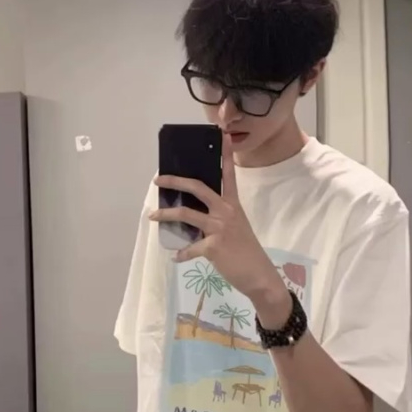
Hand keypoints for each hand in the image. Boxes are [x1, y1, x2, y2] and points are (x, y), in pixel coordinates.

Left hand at [151, 132, 289, 316]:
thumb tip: (194, 215)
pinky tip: (175, 257)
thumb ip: (219, 217)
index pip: (228, 174)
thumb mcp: (237, 227)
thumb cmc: (246, 251)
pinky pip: (190, 248)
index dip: (225, 155)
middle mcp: (226, 212)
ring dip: (166, 215)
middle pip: (198, 188)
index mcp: (233, 204)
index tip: (222, 135)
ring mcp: (220, 228)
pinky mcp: (214, 247)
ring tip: (152, 216)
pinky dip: (181, 253)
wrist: (259, 275)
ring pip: (187, 215)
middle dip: (175, 182)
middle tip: (158, 180)